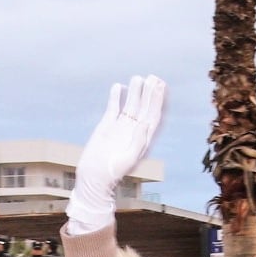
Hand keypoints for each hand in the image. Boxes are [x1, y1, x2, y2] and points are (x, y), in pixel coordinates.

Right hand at [65, 74, 166, 239]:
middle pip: (144, 107)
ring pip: (130, 105)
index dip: (158, 101)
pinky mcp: (107, 125)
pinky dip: (116, 97)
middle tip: (153, 78)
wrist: (94, 177)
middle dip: (149, 93)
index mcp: (143, 138)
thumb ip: (139, 140)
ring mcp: (121, 126)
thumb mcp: (129, 158)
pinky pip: (113, 108)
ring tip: (138, 78)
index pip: (153, 116)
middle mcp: (134, 130)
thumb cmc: (113, 172)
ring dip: (135, 92)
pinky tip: (119, 86)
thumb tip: (146, 122)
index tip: (161, 88)